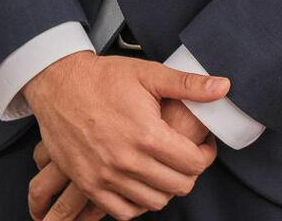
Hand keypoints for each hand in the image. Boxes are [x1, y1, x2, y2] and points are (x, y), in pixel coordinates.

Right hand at [20, 51, 225, 217]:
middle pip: (178, 186)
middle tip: (187, 156)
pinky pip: (122, 212)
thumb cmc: (104, 78)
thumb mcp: (149, 74)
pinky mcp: (88, 184)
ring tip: (166, 168)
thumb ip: (188, 85)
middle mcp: (127, 161)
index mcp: (147, 135)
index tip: (204, 145)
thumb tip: (223, 87)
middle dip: (190, 172)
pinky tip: (142, 184)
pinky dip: (137, 203)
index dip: (206, 155)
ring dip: (166, 188)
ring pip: (153, 202)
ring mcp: (105, 177)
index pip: (194, 164)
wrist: (59, 86)